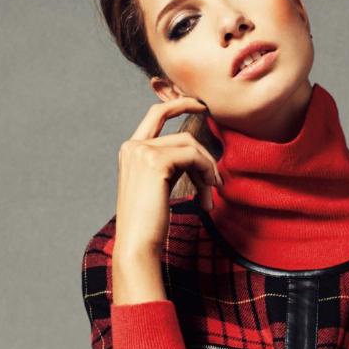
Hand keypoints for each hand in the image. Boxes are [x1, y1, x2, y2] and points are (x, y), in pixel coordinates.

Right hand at [115, 94, 223, 257]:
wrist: (137, 244)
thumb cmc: (149, 223)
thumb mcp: (158, 187)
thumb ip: (171, 165)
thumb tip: (199, 157)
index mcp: (130, 150)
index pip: (156, 114)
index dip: (179, 104)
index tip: (201, 106)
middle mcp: (133, 146)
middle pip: (182, 135)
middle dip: (205, 156)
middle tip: (217, 180)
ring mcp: (142, 151)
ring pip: (190, 146)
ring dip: (207, 170)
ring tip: (211, 194)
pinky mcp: (155, 161)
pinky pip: (192, 156)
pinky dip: (206, 171)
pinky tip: (209, 190)